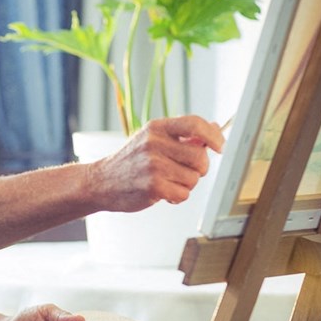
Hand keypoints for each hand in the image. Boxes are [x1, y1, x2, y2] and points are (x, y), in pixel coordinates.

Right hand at [89, 115, 223, 212]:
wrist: (101, 182)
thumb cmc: (130, 161)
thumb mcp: (151, 139)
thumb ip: (182, 135)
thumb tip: (214, 128)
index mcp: (156, 127)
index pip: (195, 124)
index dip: (213, 136)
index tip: (220, 146)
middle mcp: (154, 143)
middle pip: (200, 156)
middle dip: (199, 168)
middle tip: (186, 171)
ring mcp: (153, 165)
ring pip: (193, 178)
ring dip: (186, 184)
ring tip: (168, 181)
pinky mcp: (153, 186)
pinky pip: (183, 194)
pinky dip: (177, 196)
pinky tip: (163, 192)